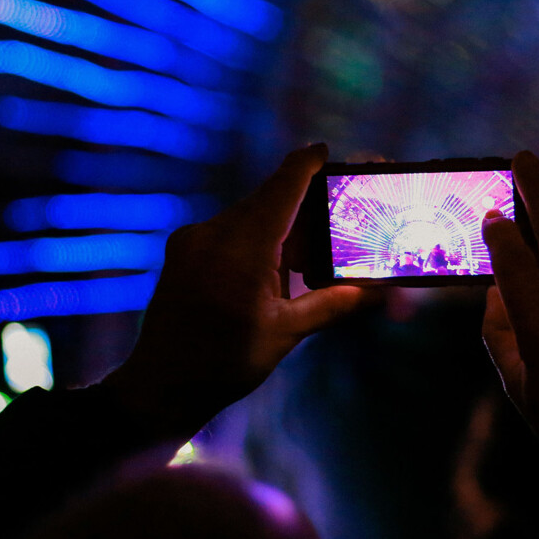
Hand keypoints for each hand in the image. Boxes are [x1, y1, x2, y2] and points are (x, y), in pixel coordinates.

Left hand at [104, 144, 361, 438]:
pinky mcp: (183, 253)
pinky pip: (228, 231)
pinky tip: (275, 262)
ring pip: (248, 215)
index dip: (307, 165)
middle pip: (267, 199)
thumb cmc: (225, 362)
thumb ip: (333, 304)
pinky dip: (256, 236)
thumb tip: (378, 292)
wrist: (160, 387)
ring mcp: (193, 241)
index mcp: (243, 247)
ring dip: (279, 222)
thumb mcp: (286, 333)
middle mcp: (213, 233)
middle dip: (301, 198)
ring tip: (309, 245)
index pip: (282, 188)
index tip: (326, 151)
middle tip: (334, 204)